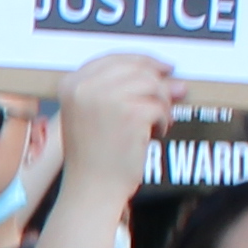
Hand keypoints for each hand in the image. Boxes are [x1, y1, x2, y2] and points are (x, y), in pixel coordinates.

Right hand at [57, 52, 181, 204]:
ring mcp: (107, 98)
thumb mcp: (97, 115)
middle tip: (176, 94)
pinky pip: (159, 106)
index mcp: (71, 83)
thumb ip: (126, 90)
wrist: (92, 189)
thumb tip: (174, 78)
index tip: (163, 69)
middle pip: (136, 67)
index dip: (142, 61)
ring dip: (163, 103)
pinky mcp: (130, 113)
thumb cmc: (95, 157)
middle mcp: (85, 86)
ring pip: (152, 84)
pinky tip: (154, 134)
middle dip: (159, 82)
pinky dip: (163, 120)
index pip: (113, 58)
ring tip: (158, 122)